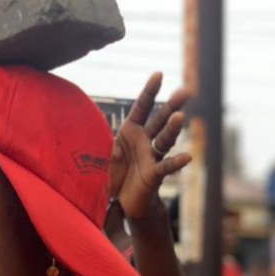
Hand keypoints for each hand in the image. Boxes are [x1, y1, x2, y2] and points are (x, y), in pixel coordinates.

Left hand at [109, 72, 191, 220]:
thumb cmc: (114, 173)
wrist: (119, 201)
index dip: (150, 91)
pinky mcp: (153, 174)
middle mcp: (144, 141)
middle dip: (171, 106)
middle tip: (184, 91)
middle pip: (160, 120)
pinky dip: (176, 162)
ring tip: (181, 117)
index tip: (159, 74)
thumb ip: (103, 138)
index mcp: (130, 132)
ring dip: (173, 129)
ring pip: (164, 140)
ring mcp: (151, 157)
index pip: (142, 107)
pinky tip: (188, 156)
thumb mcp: (105, 151)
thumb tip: (86, 124)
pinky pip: (166, 167)